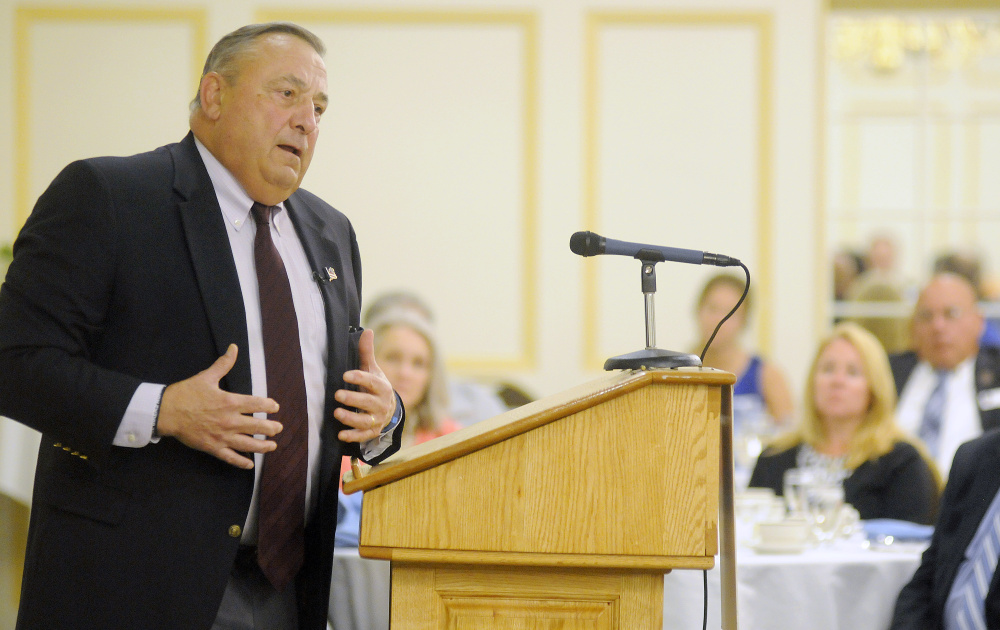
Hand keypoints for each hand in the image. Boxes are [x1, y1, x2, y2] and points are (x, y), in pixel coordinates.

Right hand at [156, 344, 282, 468]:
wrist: (166, 412)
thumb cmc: (186, 393)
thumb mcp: (207, 376)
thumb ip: (224, 364)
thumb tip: (234, 348)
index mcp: (230, 402)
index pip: (257, 404)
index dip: (269, 406)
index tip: (275, 407)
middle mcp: (229, 421)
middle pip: (257, 426)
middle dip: (271, 428)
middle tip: (279, 428)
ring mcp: (222, 436)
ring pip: (248, 444)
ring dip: (263, 446)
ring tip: (272, 446)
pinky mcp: (212, 447)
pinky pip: (230, 457)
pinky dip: (241, 462)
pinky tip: (250, 464)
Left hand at [335, 328, 396, 442]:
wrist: (390, 410)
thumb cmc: (376, 387)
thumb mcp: (373, 370)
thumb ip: (367, 353)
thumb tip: (367, 330)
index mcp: (382, 387)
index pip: (372, 382)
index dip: (359, 378)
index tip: (345, 375)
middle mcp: (381, 404)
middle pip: (368, 402)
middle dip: (353, 399)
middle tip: (337, 395)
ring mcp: (377, 419)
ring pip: (365, 421)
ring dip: (351, 418)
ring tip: (337, 413)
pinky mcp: (372, 432)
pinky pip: (363, 436)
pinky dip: (353, 436)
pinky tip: (341, 434)